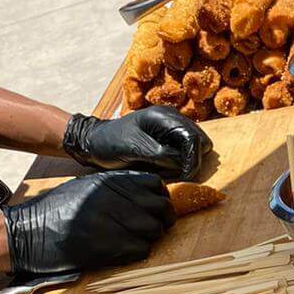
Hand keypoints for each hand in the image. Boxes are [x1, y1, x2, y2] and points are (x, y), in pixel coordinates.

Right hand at [3, 172, 172, 276]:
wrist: (25, 233)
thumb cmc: (54, 211)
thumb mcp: (85, 187)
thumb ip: (115, 187)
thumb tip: (149, 194)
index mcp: (108, 181)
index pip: (154, 184)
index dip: (160, 197)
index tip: (156, 207)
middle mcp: (113, 198)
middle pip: (160, 208)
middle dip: (161, 220)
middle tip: (153, 228)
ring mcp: (110, 221)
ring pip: (153, 231)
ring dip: (149, 238)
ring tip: (135, 240)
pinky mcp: (106, 246)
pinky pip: (140, 250)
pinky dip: (137, 252)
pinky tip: (124, 251)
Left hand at [63, 108, 210, 179]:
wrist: (94, 141)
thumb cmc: (109, 143)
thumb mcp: (134, 149)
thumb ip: (160, 154)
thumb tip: (183, 164)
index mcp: (163, 116)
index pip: (192, 137)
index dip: (193, 159)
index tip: (186, 177)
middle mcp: (172, 119)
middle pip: (200, 141)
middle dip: (193, 160)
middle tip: (178, 176)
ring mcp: (172, 128)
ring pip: (196, 147)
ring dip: (188, 162)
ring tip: (170, 171)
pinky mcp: (169, 138)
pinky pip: (186, 151)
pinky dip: (182, 162)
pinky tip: (166, 168)